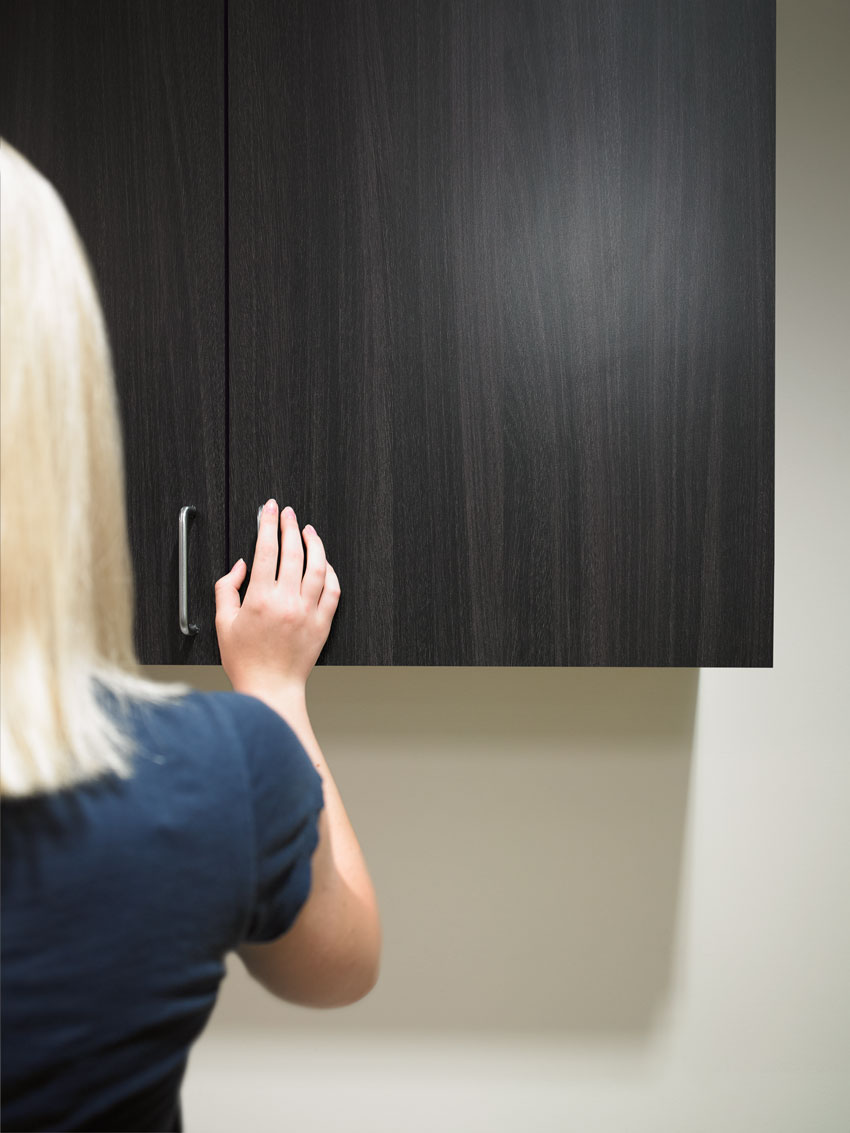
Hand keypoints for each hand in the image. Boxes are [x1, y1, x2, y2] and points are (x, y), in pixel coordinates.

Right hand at [214, 499, 340, 694]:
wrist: (270, 689)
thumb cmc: (246, 661)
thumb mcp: (223, 623)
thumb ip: (227, 589)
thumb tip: (239, 566)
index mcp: (260, 599)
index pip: (266, 550)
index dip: (267, 524)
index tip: (269, 510)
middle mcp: (287, 602)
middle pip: (293, 552)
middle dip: (290, 526)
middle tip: (288, 513)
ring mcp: (308, 612)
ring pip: (318, 567)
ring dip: (314, 544)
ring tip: (308, 531)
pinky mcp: (323, 623)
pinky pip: (333, 590)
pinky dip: (331, 572)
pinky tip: (325, 563)